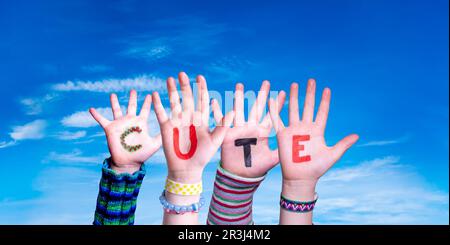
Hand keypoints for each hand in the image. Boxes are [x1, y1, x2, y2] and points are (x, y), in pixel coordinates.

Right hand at [89, 90, 161, 173]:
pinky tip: (91, 109)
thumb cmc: (142, 154)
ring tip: (112, 94)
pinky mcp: (110, 129)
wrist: (128, 163)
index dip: (148, 102)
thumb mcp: (155, 144)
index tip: (151, 94)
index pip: (145, 109)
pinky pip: (102, 120)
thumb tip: (172, 129)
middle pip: (131, 106)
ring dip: (114, 102)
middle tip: (133, 90)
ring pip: (116, 110)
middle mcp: (130, 121)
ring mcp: (120, 124)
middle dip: (132, 98)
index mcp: (141, 123)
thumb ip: (162, 135)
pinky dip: (96, 115)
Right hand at [152, 72, 233, 182]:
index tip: (200, 77)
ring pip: (174, 102)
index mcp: (201, 119)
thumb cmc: (203, 157)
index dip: (201, 88)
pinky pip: (161, 113)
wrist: (187, 169)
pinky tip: (155, 94)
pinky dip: (158, 104)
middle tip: (183, 73)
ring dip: (172, 91)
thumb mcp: (215, 141)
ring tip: (170, 78)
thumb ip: (223, 126)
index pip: (202, 100)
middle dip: (185, 86)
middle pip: (187, 98)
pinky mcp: (166, 127)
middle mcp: (189, 118)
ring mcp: (177, 122)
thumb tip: (233, 112)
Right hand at [212, 81, 284, 177]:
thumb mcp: (272, 159)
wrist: (240, 176)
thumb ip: (282, 152)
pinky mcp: (227, 134)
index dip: (277, 105)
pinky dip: (217, 112)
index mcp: (263, 132)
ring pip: (239, 110)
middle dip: (261, 95)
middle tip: (266, 82)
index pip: (272, 115)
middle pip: (257, 108)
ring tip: (240, 85)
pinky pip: (220, 121)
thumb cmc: (257, 168)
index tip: (283, 93)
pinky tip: (214, 101)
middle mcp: (251, 127)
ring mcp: (239, 129)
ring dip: (239, 98)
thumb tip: (297, 148)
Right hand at [269, 79, 357, 197]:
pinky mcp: (283, 134)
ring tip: (294, 84)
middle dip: (310, 94)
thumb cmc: (316, 168)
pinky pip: (278, 120)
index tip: (327, 89)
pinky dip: (275, 110)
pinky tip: (274, 99)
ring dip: (294, 97)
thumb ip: (343, 144)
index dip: (324, 101)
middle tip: (311, 81)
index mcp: (318, 131)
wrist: (300, 177)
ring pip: (293, 109)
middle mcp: (306, 128)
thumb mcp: (332, 155)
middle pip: (308, 106)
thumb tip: (357, 135)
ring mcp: (294, 130)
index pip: (322, 112)